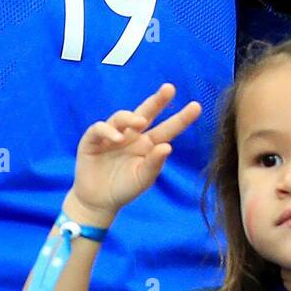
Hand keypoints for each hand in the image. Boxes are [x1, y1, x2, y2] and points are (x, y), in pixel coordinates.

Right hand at [67, 84, 201, 225]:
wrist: (98, 202)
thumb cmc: (124, 188)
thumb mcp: (143, 179)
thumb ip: (154, 164)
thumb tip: (168, 146)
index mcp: (148, 144)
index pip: (167, 128)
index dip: (181, 118)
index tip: (197, 106)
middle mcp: (132, 135)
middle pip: (146, 112)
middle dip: (158, 100)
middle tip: (170, 88)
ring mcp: (112, 135)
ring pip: (121, 117)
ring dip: (130, 117)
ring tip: (139, 123)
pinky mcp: (92, 140)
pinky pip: (99, 128)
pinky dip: (108, 130)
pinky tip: (117, 138)